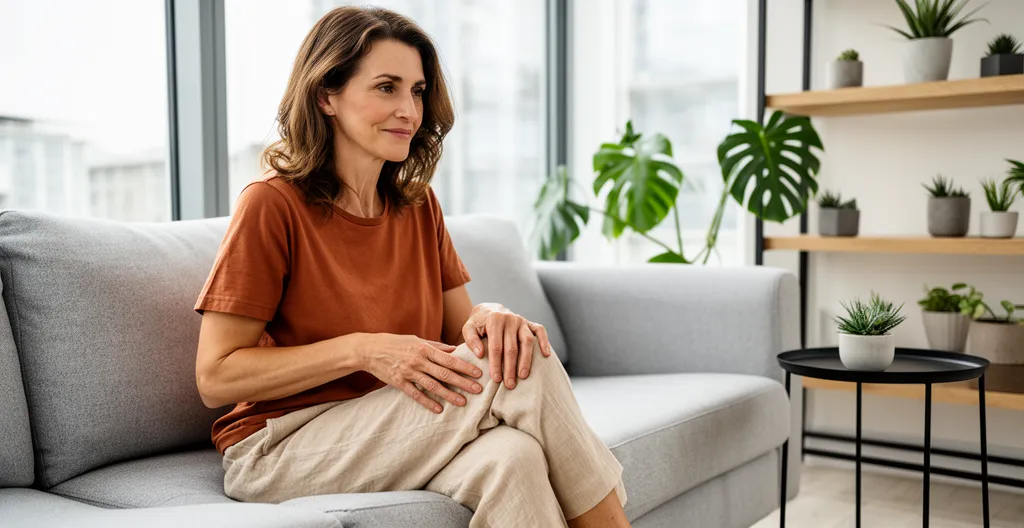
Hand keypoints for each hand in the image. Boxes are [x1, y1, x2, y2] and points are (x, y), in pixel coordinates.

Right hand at [361, 333, 483, 413]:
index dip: (464, 367)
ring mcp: (408, 372)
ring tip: (462, 402)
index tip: (478, 373)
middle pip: (444, 373)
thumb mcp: (416, 340)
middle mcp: (418, 361)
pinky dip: (427, 402)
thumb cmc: (395, 343)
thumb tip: (455, 350)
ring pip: (432, 385)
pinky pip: (415, 395)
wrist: (369, 350)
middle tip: (478, 390)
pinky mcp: (399, 382)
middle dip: (462, 382)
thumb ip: (436, 346)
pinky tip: (438, 409)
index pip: (449, 359)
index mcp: (424, 349)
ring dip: (448, 395)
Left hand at [461, 303, 552, 388]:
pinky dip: (544, 341)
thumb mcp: (468, 328)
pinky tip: (546, 354)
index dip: (496, 364)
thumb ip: (471, 340)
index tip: (496, 379)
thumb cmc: (478, 324)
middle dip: (510, 367)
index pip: (496, 346)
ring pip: (527, 341)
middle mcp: (510, 319)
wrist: (489, 310)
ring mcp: (521, 320)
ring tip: (523, 376)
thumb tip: (480, 354)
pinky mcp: (529, 322)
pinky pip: (540, 330)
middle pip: (512, 347)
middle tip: (509, 384)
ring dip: (526, 360)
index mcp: (494, 320)